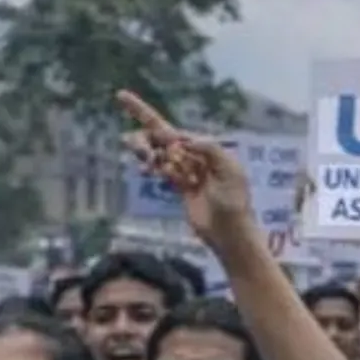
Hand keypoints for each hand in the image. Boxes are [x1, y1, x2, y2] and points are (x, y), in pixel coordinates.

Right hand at [116, 90, 254, 247]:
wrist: (228, 232)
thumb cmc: (234, 202)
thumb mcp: (230, 172)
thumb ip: (211, 151)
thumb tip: (186, 139)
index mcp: (208, 150)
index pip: (179, 133)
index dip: (158, 127)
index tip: (152, 137)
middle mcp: (195, 156)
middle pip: (165, 137)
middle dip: (145, 127)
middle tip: (125, 131)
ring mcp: (186, 171)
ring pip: (160, 153)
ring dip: (145, 148)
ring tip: (130, 145)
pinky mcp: (180, 187)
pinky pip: (162, 170)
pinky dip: (151, 166)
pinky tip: (143, 167)